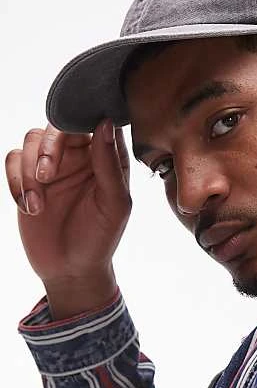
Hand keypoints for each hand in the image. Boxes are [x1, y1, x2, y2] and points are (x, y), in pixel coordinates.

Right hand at [5, 120, 130, 312]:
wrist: (70, 269)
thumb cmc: (100, 239)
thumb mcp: (114, 205)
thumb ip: (110, 165)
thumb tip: (105, 123)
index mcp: (107, 158)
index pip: (95, 121)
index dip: (82, 117)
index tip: (74, 132)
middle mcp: (80, 156)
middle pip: (57, 125)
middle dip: (47, 147)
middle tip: (46, 175)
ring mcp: (53, 166)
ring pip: (31, 140)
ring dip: (29, 171)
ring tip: (37, 204)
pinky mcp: (28, 179)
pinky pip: (12, 159)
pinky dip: (16, 182)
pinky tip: (30, 208)